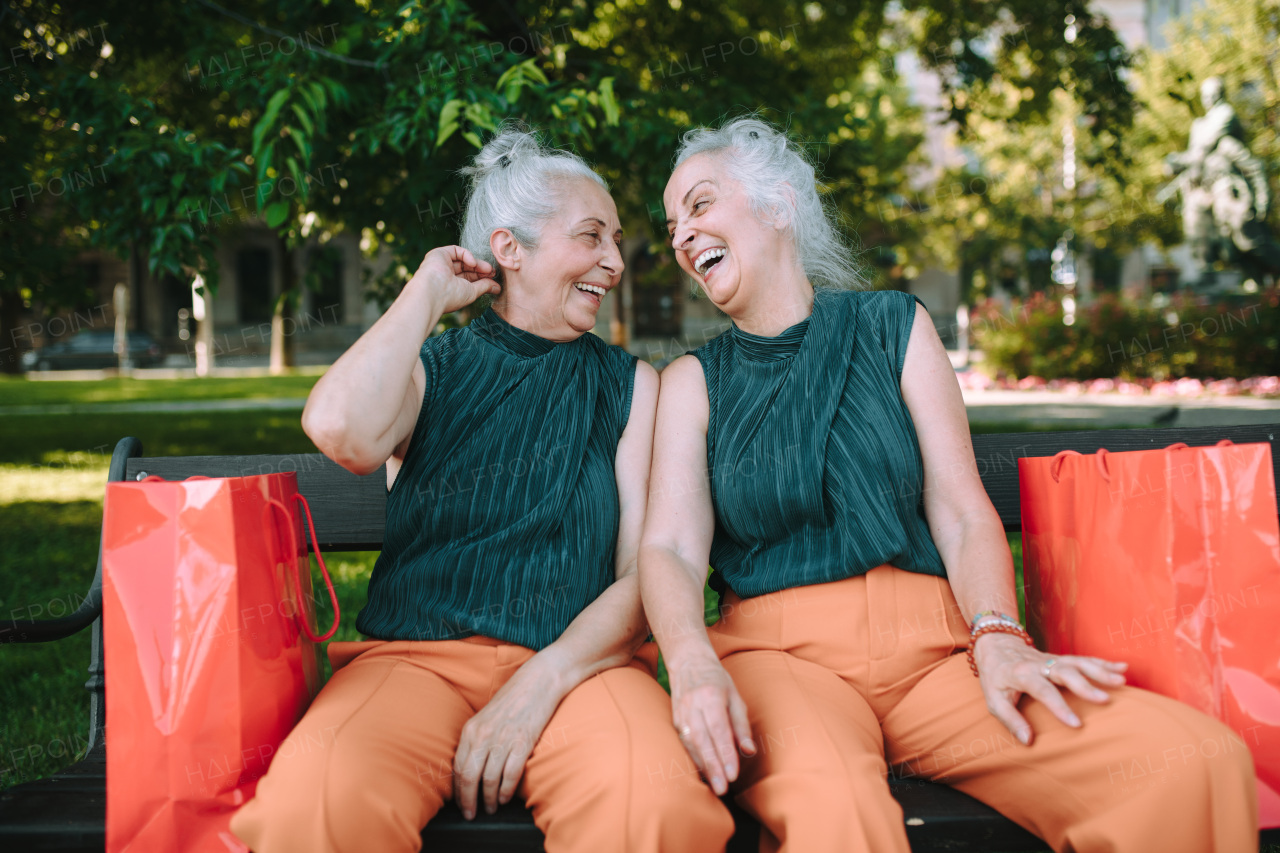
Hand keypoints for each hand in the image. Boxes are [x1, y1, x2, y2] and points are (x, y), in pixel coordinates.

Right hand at [408, 245, 499, 315]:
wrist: (433, 292)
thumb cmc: (450, 297)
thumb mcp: (472, 292)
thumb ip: (484, 286)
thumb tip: (497, 288)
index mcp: (451, 287)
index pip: (469, 278)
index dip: (481, 277)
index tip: (494, 277)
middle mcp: (445, 276)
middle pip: (467, 269)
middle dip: (481, 270)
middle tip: (493, 272)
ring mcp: (441, 265)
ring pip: (462, 260)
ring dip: (477, 263)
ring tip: (488, 269)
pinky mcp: (438, 254)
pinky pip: (456, 250)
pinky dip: (467, 255)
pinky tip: (473, 264)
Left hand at [452, 657, 561, 819]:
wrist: (539, 681)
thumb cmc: (513, 699)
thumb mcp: (486, 716)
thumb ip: (476, 739)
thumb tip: (469, 766)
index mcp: (471, 729)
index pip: (457, 767)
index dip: (457, 790)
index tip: (460, 803)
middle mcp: (483, 735)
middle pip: (469, 777)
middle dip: (468, 801)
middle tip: (471, 814)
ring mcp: (503, 739)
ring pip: (489, 779)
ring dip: (489, 799)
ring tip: (491, 808)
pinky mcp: (523, 741)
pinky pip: (510, 774)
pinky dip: (506, 791)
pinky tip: (505, 798)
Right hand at [667, 652, 755, 794]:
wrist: (688, 661)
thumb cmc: (716, 680)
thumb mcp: (735, 696)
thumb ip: (741, 724)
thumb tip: (749, 751)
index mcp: (711, 696)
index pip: (719, 729)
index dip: (726, 753)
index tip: (733, 775)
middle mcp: (693, 704)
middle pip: (703, 740)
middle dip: (713, 767)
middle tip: (723, 789)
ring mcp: (680, 712)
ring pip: (691, 743)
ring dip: (703, 766)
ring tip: (715, 785)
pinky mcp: (675, 719)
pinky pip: (684, 742)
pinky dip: (694, 758)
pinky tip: (704, 772)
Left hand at [973, 632, 1127, 745]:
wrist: (995, 645)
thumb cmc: (995, 677)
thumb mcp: (993, 699)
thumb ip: (1010, 720)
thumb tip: (1028, 741)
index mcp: (1021, 674)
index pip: (1042, 690)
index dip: (1059, 707)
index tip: (1077, 724)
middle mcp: (1039, 664)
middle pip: (1064, 671)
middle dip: (1085, 685)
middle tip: (1105, 700)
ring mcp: (1052, 659)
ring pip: (1077, 662)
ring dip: (1100, 670)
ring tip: (1121, 681)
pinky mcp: (1060, 658)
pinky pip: (1083, 659)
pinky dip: (1103, 662)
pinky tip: (1122, 668)